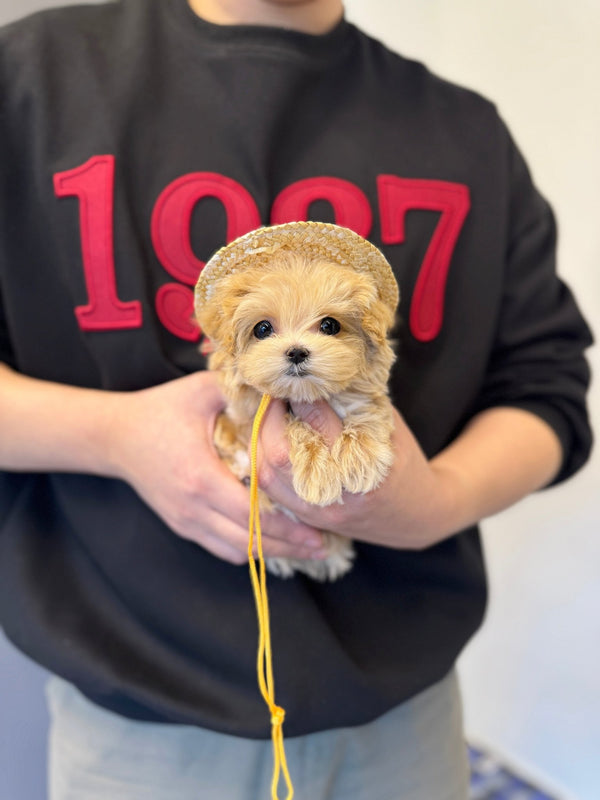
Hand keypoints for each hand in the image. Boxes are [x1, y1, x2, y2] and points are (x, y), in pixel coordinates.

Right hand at [107, 372, 325, 564]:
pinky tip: (271, 542)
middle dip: (289, 546)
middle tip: (322, 545)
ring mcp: (186, 520)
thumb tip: (285, 391)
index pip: (253, 514)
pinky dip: (248, 548)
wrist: (116, 436)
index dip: (288, 527)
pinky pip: (221, 548)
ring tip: (304, 547)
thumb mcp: (202, 391)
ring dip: (271, 552)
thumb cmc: (161, 410)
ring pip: (237, 551)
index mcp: (201, 476)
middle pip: (250, 541)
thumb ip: (243, 391)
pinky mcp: (182, 525)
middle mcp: (193, 507)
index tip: (318, 530)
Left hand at [256, 398, 448, 549]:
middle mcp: (336, 494)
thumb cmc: (405, 462)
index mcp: (364, 465)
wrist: (416, 515)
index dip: (299, 397)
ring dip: (259, 439)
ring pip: (265, 475)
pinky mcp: (307, 518)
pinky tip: (267, 440)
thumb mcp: (389, 425)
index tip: (293, 379)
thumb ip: (354, 404)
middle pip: (278, 454)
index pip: (318, 424)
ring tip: (267, 413)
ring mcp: (318, 511)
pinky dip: (262, 461)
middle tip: (273, 394)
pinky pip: (269, 489)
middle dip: (268, 417)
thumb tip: (317, 375)